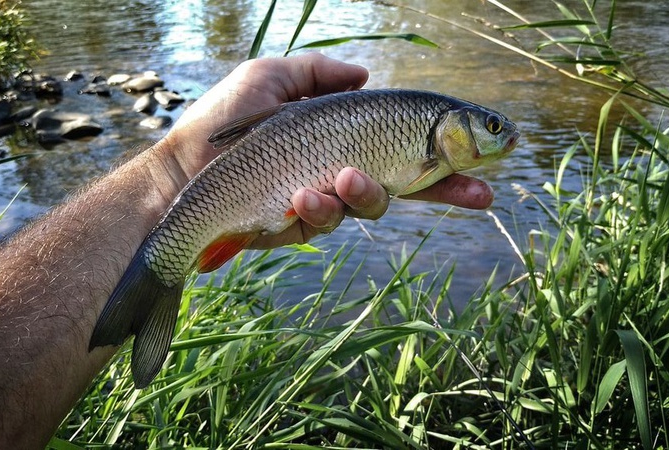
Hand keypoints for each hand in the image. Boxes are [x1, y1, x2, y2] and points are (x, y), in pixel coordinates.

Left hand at [156, 53, 493, 247]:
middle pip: (407, 182)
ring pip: (371, 204)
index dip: (445, 154)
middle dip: (447, 189)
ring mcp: (324, 199)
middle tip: (481, 193)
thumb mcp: (271, 78)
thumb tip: (365, 73)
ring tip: (340, 178)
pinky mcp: (303, 225)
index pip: (404, 144)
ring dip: (366, 192)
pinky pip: (329, 220)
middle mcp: (340, 167)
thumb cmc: (222, 123)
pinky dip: (320, 207)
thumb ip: (320, 74)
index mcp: (339, 133)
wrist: (180, 176)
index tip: (488, 161)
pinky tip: (299, 195)